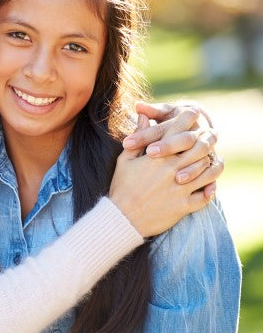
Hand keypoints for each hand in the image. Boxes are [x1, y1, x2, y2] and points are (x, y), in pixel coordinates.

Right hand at [109, 112, 221, 237]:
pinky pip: (205, 196)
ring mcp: (180, 189)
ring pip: (207, 171)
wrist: (121, 218)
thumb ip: (138, 137)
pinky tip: (210, 186)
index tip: (192, 114)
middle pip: (199, 149)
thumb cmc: (121, 187)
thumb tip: (144, 116)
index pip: (178, 131)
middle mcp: (172, 170)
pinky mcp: (184, 206)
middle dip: (205, 139)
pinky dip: (210, 190)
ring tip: (211, 160)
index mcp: (157, 157)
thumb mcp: (125, 160)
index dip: (188, 119)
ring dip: (211, 164)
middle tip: (209, 136)